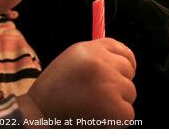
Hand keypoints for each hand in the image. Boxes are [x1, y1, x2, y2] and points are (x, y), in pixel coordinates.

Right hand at [19, 38, 136, 125]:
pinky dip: (115, 120)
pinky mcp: (116, 109)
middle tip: (99, 95)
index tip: (126, 70)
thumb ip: (96, 56)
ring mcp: (110, 86)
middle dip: (119, 83)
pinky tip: (97, 118)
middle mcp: (101, 64)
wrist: (38, 117)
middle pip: (129, 70)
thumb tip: (125, 59)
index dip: (126, 61)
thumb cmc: (54, 91)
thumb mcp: (72, 62)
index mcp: (89, 51)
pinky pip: (127, 112)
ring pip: (130, 92)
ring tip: (93, 107)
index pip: (121, 49)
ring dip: (117, 102)